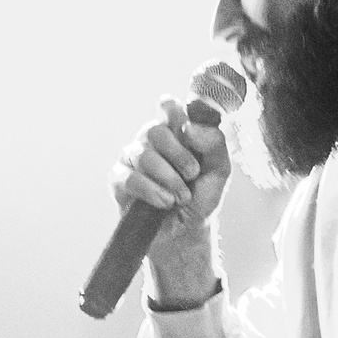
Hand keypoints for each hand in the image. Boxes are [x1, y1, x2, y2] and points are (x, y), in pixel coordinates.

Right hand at [113, 89, 232, 291]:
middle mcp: (149, 140)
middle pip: (155, 129)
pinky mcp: (118, 180)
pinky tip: (164, 203)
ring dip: (168, 178)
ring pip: (142, 154)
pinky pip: (129, 178)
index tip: (186, 129)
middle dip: (178, 154)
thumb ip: (213, 143)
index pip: (166, 106)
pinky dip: (151, 191)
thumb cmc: (201, 197)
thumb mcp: (219, 170)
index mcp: (174, 131)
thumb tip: (189, 127)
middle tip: (192, 174)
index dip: (173, 110)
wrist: (187, 232)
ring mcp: (131, 159)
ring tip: (181, 197)